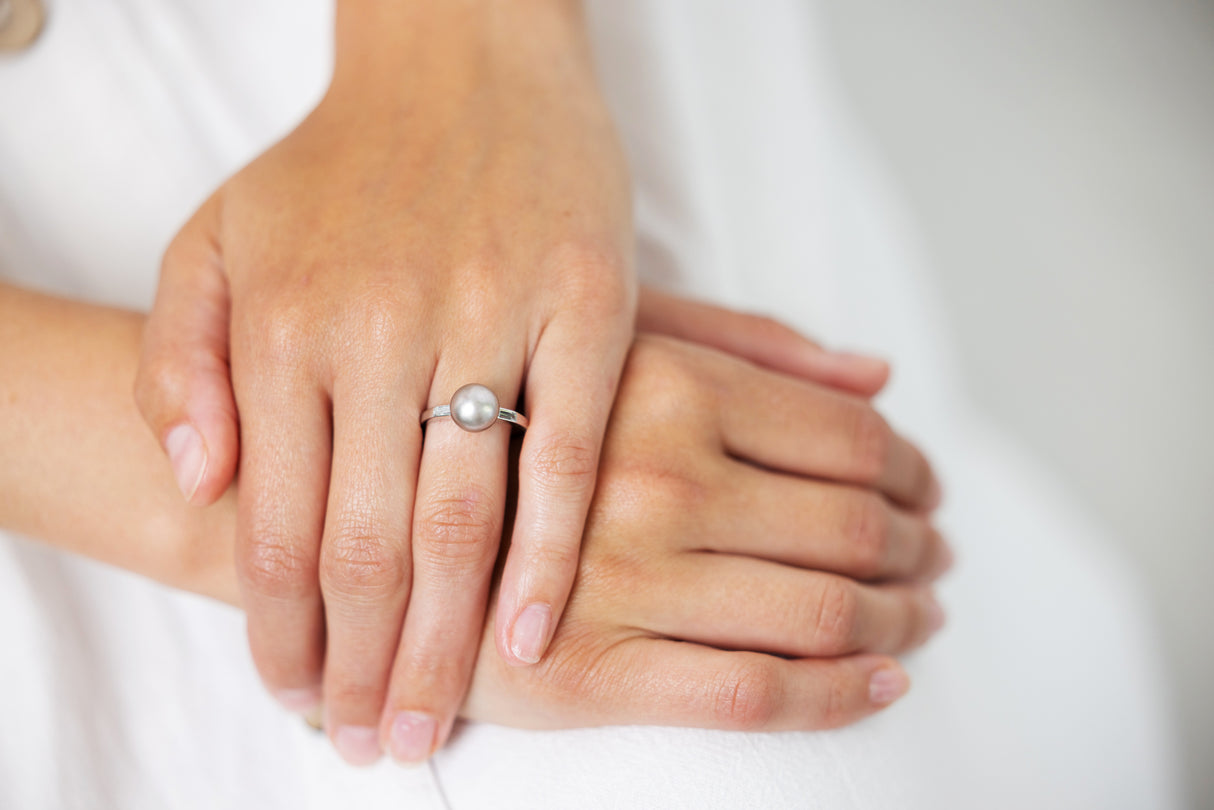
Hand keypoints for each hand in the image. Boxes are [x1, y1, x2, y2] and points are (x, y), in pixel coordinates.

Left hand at [135, 3, 633, 764]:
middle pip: (364, 546)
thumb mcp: (218, 238)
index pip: (275, 526)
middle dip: (361, 668)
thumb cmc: (345, 164)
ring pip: (460, 519)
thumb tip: (196, 480)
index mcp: (286, 322)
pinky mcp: (589, 307)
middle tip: (372, 746)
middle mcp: (380, 328)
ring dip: (443, 641)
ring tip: (434, 721)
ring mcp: (492, 316)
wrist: (464, 59)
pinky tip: (535, 635)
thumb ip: (182, 359)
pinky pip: (574, 456)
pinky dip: (552, 555)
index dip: (280, 633)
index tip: (295, 698)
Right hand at [465, 333, 946, 729]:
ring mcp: (624, 582)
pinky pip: (758, 695)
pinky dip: (845, 696)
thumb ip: (746, 347)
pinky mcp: (592, 676)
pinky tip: (884, 684)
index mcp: (663, 388)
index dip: (913, 470)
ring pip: (824, 613)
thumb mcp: (611, 346)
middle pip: (852, 527)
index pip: (849, 440)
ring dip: (900, 621)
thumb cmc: (499, 429)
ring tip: (918, 617)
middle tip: (932, 557)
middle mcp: (653, 481)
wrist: (369, 531)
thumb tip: (879, 372)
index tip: (927, 490)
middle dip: (917, 548)